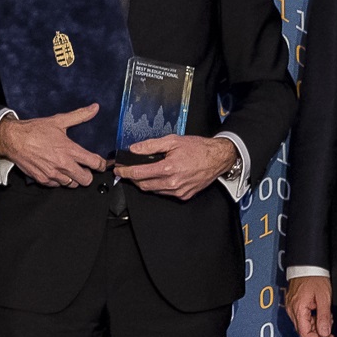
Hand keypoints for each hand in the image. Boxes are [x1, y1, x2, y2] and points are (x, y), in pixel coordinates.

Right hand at [0, 104, 109, 186]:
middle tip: (84, 168)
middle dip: (88, 174)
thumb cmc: (34, 130)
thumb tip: (94, 108)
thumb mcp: (58, 120)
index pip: (95, 163)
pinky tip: (56, 171)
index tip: (101, 163)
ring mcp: (53, 174)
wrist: (13, 139)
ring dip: (73, 178)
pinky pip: (57, 186)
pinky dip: (59, 180)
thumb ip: (79, 115)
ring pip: (73, 185)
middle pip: (87, 179)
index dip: (101, 164)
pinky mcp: (43, 180)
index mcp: (70, 150)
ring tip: (69, 169)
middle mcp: (63, 164)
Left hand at [112, 134, 236, 199]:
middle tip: (127, 171)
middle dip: (132, 179)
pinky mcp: (184, 196)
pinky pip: (165, 193)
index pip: (139, 173)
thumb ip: (151, 145)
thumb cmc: (197, 148)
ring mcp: (179, 192)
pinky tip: (159, 177)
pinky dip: (158, 186)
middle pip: (143, 185)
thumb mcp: (173, 141)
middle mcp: (173, 183)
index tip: (118, 169)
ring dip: (145, 183)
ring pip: (153, 190)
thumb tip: (134, 149)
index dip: (125, 172)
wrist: (218, 158)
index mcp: (169, 168)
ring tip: (142, 172)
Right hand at [284, 275, 334, 336]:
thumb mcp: (324, 298)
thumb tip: (324, 333)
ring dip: (315, 323)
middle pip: (303, 330)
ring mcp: (291, 306)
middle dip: (318, 330)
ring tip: (325, 313)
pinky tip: (318, 310)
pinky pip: (301, 316)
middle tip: (329, 321)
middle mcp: (291, 309)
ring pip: (303, 324)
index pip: (305, 334)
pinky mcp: (292, 304)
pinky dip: (311, 317)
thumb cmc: (315, 278)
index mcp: (298, 309)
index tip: (329, 335)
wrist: (307, 266)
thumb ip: (324, 317)